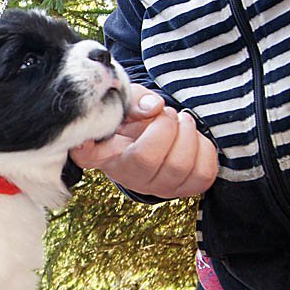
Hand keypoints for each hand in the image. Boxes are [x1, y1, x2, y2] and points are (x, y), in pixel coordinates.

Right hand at [71, 84, 217, 197]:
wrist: (148, 136)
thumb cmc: (133, 118)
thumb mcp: (127, 101)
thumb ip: (137, 100)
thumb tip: (154, 108)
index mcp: (102, 153)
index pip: (87, 155)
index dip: (86, 148)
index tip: (85, 138)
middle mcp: (125, 175)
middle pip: (148, 159)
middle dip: (166, 126)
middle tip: (167, 113)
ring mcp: (154, 188)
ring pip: (180, 167)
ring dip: (188, 134)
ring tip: (182, 122)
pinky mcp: (182, 190)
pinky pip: (204, 175)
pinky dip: (205, 150)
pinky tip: (192, 139)